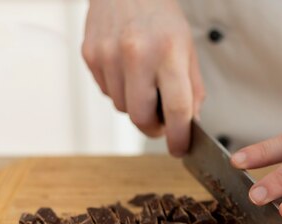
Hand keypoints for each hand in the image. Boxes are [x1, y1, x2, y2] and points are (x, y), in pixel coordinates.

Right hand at [82, 0, 203, 155]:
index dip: (179, 137)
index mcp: (169, 52)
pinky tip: (127, 70)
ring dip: (136, 106)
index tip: (180, 148)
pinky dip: (120, 90)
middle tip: (161, 122)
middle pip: (141, 117)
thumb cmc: (161, 18)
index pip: (176, 109)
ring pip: (122, 108)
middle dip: (154, 128)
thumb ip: (192, 90)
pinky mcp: (90, 55)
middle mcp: (137, 54)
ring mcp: (108, 55)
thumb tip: (189, 125)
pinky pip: (108, 92)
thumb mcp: (187, 49)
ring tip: (144, 82)